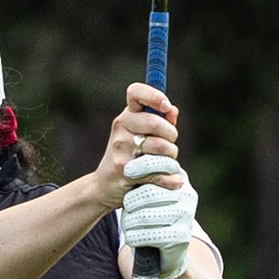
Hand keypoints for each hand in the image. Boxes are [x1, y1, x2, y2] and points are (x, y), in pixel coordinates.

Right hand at [90, 82, 183, 208]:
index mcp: (127, 115)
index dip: (154, 95)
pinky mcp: (125, 170)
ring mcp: (121, 149)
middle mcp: (121, 128)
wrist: (105, 185)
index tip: (166, 107)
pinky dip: (171, 178)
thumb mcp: (142, 135)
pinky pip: (159, 171)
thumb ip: (160, 121)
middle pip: (155, 123)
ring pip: (161, 147)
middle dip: (171, 135)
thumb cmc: (131, 157)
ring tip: (166, 164)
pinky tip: (172, 180)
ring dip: (171, 158)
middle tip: (170, 145)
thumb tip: (172, 110)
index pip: (136, 93)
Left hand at [118, 164, 199, 272]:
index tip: (127, 171)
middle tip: (126, 209)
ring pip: (144, 216)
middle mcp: (187, 195)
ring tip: (128, 224)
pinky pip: (148, 236)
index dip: (144, 166)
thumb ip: (143, 177)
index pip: (162, 165)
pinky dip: (134, 237)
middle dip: (130, 202)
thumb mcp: (149, 193)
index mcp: (180, 178)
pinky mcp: (181, 237)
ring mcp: (187, 216)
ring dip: (129, 222)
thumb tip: (127, 164)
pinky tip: (132, 237)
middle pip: (149, 193)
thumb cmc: (152, 216)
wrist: (166, 252)